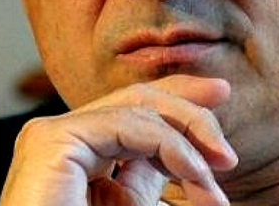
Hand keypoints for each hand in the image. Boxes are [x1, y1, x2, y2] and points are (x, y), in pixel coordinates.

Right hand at [0, 75, 237, 205]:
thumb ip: (152, 174)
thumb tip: (191, 149)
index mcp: (81, 157)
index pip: (135, 113)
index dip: (180, 102)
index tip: (221, 101)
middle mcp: (64, 142)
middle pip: (136, 101)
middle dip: (190, 107)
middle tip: (227, 144)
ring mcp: (52, 137)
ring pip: (136, 107)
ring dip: (189, 141)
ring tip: (218, 178)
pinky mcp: (50, 141)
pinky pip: (126, 123)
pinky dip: (170, 145)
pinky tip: (195, 172)